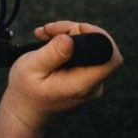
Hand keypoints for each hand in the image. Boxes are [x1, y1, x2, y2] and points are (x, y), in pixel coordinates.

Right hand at [2, 21, 122, 131]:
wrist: (25, 110)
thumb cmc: (26, 90)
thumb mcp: (32, 67)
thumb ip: (53, 53)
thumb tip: (70, 38)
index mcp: (82, 84)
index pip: (111, 59)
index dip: (100, 36)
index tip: (77, 27)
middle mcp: (91, 84)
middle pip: (98, 47)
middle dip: (74, 30)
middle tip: (48, 29)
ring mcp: (88, 80)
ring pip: (88, 46)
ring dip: (67, 34)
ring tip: (43, 33)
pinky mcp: (83, 76)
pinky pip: (81, 52)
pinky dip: (65, 42)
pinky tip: (46, 39)